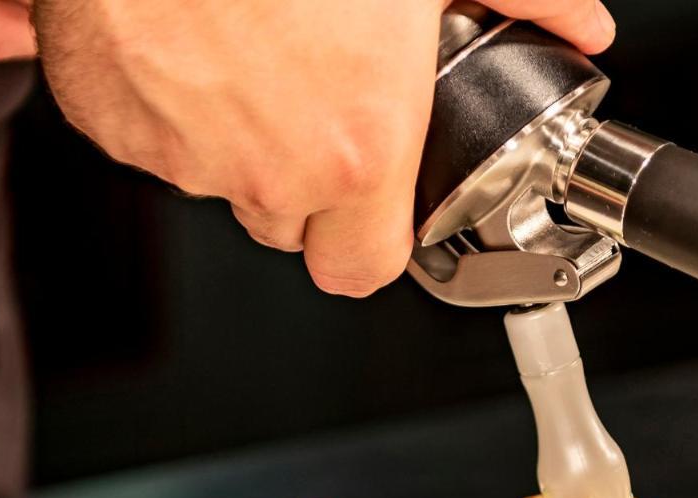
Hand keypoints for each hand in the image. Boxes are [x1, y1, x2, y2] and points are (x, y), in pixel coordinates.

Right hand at [33, 0, 615, 296]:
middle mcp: (271, 169)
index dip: (372, 246)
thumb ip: (516, 0)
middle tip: (315, 104)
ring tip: (255, 57)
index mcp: (356, 148)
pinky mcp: (118, 126)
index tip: (377, 216)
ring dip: (241, 142)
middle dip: (308, 185)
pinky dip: (174, 110)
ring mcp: (187, 155)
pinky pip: (157, 145)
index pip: (364, 270)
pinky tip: (197, 47)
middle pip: (293, 227)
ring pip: (224, 183)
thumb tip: (579, 23)